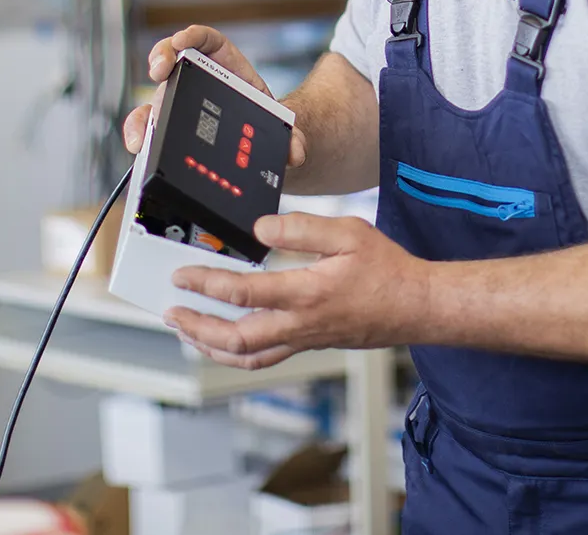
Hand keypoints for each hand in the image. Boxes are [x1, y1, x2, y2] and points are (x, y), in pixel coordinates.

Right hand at [123, 25, 305, 166]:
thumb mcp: (284, 126)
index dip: (192, 36)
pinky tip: (139, 145)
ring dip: (143, 111)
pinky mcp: (170, 126)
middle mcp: (197, 80)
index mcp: (226, 67)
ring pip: (154, 98)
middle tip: (159, 70)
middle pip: (171, 61)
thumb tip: (295, 152)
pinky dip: (140, 133)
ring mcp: (180, 102)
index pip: (204, 40)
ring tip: (140, 129)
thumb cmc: (267, 124)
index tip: (184, 41)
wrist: (260, 147)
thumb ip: (293, 137)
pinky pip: (150, 126)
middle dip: (161, 60)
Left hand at [165, 213, 429, 368]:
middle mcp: (301, 324)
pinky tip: (224, 343)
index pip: (244, 293)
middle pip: (236, 338)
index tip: (182, 274)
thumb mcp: (349, 233)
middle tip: (171, 311)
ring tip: (186, 331)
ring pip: (247, 356)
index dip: (207, 283)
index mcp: (307, 293)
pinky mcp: (309, 343)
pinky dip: (236, 354)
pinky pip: (264, 358)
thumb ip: (303, 228)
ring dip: (210, 346)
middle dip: (196, 326)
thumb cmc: (386, 269)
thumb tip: (261, 229)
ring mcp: (304, 338)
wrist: (416, 306)